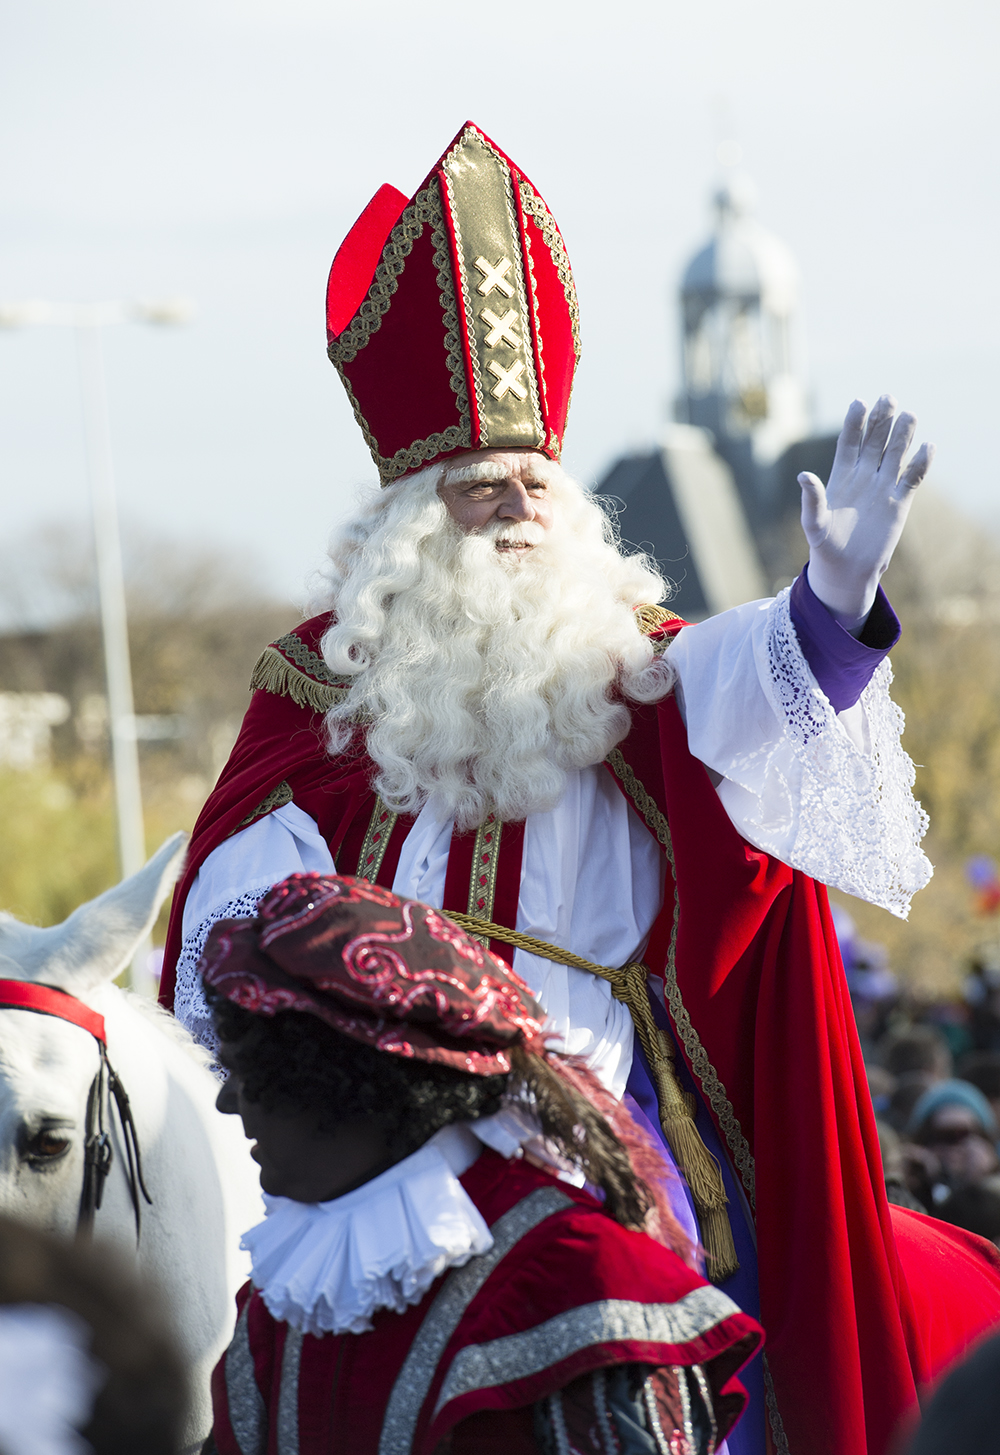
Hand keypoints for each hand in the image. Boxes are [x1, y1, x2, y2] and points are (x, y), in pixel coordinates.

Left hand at [799, 395, 933, 634]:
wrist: (847, 569)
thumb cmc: (825, 546)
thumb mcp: (814, 523)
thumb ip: (811, 499)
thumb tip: (803, 475)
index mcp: (841, 475)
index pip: (849, 442)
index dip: (854, 423)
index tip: (859, 402)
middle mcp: (863, 475)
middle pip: (875, 441)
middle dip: (881, 420)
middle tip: (889, 398)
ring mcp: (882, 486)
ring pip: (895, 454)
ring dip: (903, 435)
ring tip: (909, 415)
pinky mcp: (899, 501)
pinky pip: (912, 478)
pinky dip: (921, 463)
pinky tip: (928, 447)